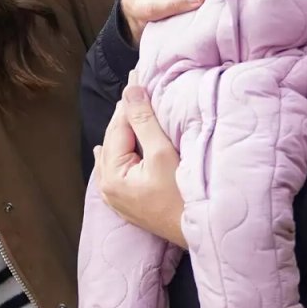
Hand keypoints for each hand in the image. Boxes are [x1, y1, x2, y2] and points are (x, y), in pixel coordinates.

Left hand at [95, 76, 186, 246]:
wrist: (199, 231)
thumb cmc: (182, 196)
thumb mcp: (162, 154)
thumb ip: (143, 121)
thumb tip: (130, 90)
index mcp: (112, 174)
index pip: (118, 126)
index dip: (129, 100)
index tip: (136, 76)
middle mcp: (107, 186)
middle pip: (115, 139)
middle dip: (126, 113)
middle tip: (135, 84)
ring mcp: (115, 196)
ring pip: (116, 152)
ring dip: (124, 130)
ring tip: (132, 106)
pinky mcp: (127, 202)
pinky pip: (117, 168)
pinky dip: (120, 151)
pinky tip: (107, 147)